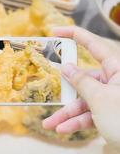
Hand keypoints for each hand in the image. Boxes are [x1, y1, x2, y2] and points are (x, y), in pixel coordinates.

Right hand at [42, 26, 119, 150]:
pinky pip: (89, 115)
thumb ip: (81, 82)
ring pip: (83, 101)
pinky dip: (76, 122)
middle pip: (83, 80)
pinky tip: (63, 129)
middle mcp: (113, 81)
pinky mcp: (108, 113)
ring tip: (50, 124)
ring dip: (67, 114)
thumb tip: (66, 67)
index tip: (56, 32)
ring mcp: (110, 98)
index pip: (94, 45)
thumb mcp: (100, 99)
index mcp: (116, 69)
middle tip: (49, 89)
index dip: (74, 35)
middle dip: (65, 91)